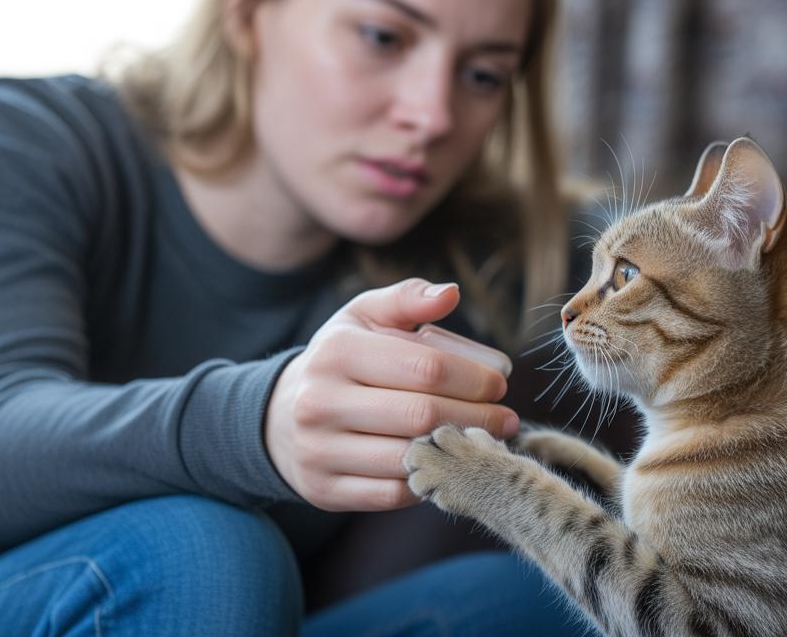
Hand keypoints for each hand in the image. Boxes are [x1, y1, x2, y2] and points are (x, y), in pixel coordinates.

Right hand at [264, 278, 517, 511]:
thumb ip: (407, 299)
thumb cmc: (341, 360)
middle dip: (477, 418)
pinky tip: (448, 465)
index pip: (425, 368)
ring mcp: (318, 450)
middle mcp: (321, 401)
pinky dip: (427, 481)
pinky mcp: (323, 490)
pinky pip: (392, 494)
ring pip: (408, 458)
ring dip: (459, 453)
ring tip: (486, 441)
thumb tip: (451, 293)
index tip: (500, 384)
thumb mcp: (364, 318)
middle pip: (422, 416)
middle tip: (507, 418)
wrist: (279, 416)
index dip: (473, 378)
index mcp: (338, 351)